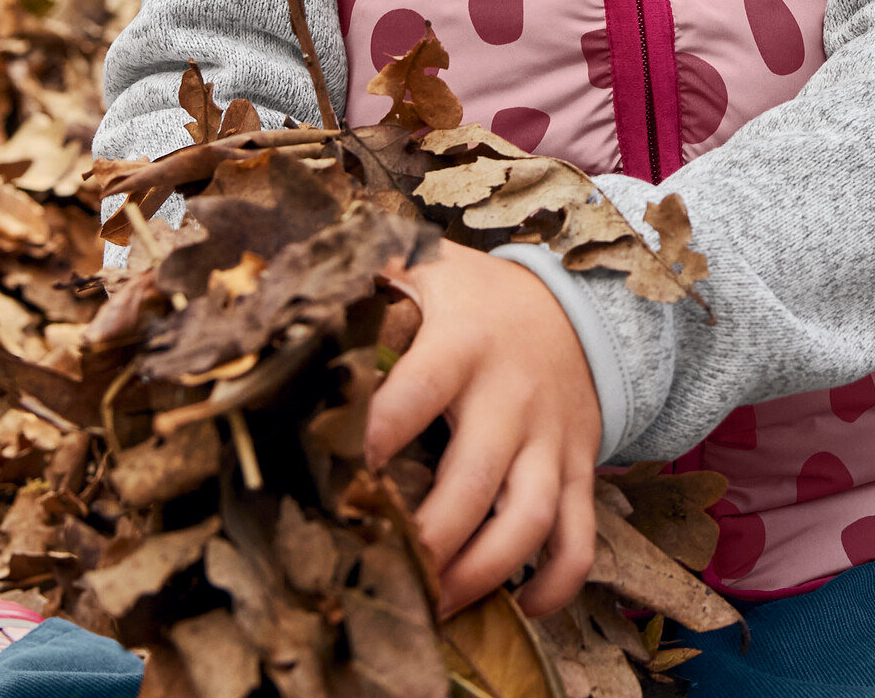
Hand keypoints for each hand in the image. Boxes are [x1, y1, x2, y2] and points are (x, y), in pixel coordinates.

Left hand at [368, 241, 601, 616]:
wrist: (575, 304)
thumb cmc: (475, 297)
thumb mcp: (426, 268)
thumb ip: (368, 272)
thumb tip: (295, 282)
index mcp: (463, 346)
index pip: (414, 396)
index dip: (374, 439)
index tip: (333, 481)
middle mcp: (511, 397)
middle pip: (472, 482)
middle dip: (427, 538)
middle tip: (382, 572)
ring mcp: (550, 438)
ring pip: (529, 520)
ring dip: (483, 573)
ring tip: (436, 606)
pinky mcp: (577, 468)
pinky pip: (579, 537)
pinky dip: (556, 582)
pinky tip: (520, 606)